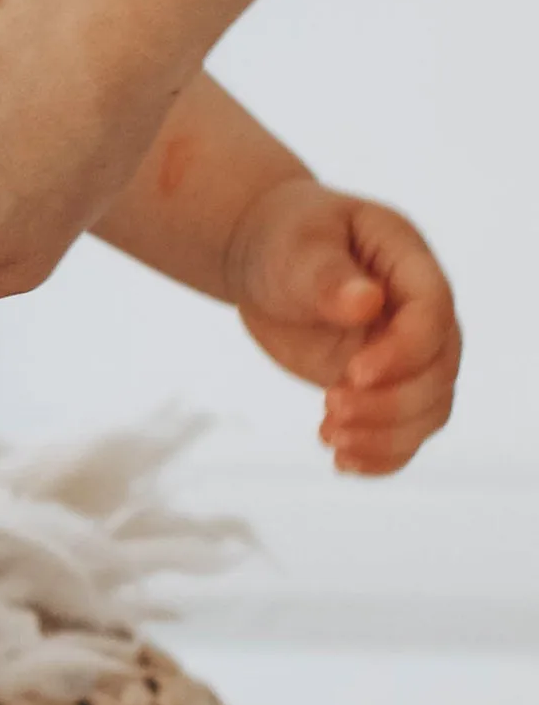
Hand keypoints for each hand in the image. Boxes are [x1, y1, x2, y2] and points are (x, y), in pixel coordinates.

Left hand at [223, 179, 459, 473]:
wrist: (265, 260)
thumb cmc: (284, 241)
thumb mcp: (297, 247)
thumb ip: (327, 276)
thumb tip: (366, 302)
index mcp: (410, 266)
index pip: (433, 314)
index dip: (403, 352)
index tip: (353, 374)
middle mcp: (421, 315)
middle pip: (438, 372)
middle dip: (391, 403)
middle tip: (330, 408)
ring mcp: (406, 355)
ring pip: (428, 410)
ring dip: (386, 436)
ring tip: (330, 439)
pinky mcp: (384, 387)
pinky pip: (404, 432)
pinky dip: (381, 455)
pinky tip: (343, 463)